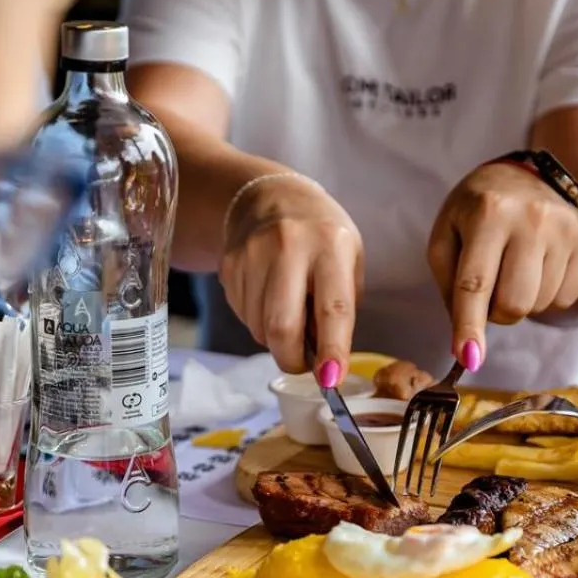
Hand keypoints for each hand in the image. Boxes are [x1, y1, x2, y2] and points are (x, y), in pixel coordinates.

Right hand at [221, 174, 362, 382]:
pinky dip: (259, 320)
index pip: (332, 308)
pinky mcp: (228, 266)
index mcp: (330, 244)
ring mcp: (252, 255)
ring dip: (276, 338)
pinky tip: (268, 296)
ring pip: (260, 329)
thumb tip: (324, 362)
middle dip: (293, 359)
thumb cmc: (321, 236)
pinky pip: (244, 316)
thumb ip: (341, 309)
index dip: (332, 349)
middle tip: (303, 363)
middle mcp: (288, 247)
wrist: (269, 198)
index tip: (331, 379)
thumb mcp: (348, 260)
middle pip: (282, 327)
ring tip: (289, 311)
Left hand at [428, 160, 577, 372]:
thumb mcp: (446, 237)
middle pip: (514, 304)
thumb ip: (450, 289)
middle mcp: (533, 218)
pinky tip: (538, 265)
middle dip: (496, 312)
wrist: (522, 176)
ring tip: (515, 267)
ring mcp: (567, 228)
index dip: (469, 325)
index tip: (468, 358)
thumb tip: (468, 350)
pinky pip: (565, 299)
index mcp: (488, 213)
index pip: (476, 282)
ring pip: (539, 305)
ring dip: (521, 301)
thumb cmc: (475, 212)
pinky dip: (546, 294)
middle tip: (490, 288)